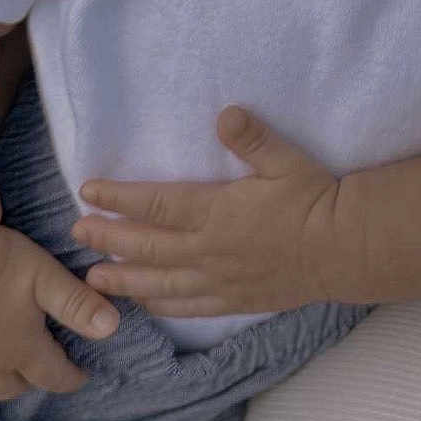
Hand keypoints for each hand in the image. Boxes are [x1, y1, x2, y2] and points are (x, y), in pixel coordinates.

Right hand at [0, 224, 121, 408]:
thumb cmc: (1, 262)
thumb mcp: (48, 277)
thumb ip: (78, 304)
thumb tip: (112, 328)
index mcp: (21, 347)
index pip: (52, 375)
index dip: (70, 378)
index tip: (80, 376)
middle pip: (10, 388)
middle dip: (29, 382)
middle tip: (38, 370)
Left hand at [71, 106, 339, 317]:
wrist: (343, 247)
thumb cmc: (314, 197)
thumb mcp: (286, 160)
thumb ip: (252, 138)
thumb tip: (225, 113)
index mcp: (217, 211)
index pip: (156, 203)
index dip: (119, 197)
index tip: (88, 191)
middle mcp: (209, 250)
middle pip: (147, 246)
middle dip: (109, 238)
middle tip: (77, 232)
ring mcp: (219, 280)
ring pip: (159, 283)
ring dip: (124, 279)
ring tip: (94, 277)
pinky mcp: (234, 300)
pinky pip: (188, 307)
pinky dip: (161, 305)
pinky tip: (146, 304)